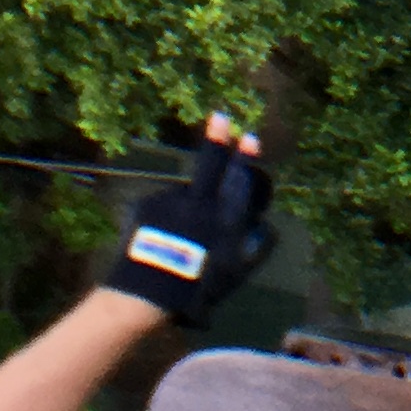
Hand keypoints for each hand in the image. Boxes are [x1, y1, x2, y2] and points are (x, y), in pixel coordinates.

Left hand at [110, 116, 273, 326]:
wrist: (145, 294)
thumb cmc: (197, 287)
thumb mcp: (235, 272)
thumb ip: (255, 245)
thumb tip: (265, 223)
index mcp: (222, 215)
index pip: (239, 177)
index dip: (245, 157)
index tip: (249, 137)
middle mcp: (197, 201)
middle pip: (210, 165)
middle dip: (217, 141)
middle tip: (220, 117)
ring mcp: (170, 200)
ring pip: (185, 194)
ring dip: (186, 203)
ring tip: (181, 234)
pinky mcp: (147, 206)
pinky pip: (163, 205)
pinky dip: (166, 215)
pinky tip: (163, 236)